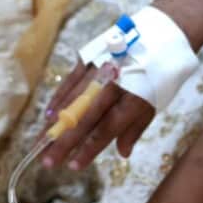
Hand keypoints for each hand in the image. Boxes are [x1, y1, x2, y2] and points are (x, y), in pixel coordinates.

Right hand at [38, 61, 155, 169]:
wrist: (160, 36)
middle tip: (48, 160)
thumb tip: (122, 154)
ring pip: (73, 100)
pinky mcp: (90, 58)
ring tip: (42, 141)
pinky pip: (71, 81)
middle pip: (85, 119)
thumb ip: (135, 129)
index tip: (73, 166)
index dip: (89, 149)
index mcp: (133, 101)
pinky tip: (48, 114)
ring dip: (56, 123)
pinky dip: (59, 98)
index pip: (106, 130)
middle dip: (65, 142)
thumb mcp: (153, 104)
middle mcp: (114, 86)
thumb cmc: (157, 76)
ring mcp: (100, 70)